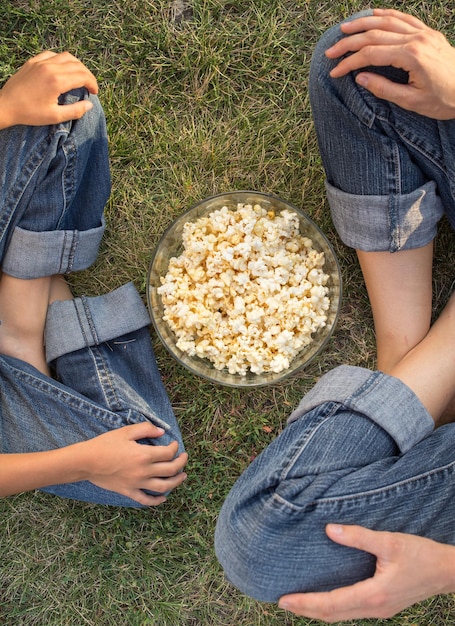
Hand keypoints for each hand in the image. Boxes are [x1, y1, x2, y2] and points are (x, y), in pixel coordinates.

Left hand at [0, 51, 97, 128]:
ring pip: (66, 56)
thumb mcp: (55, 116)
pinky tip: (62, 68)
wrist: (6, 105)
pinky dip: (61, 60)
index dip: (92, 84)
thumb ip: (75, 111)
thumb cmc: (30, 113)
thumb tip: (89, 105)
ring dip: (77, 65)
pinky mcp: (33, 61)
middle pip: (77, 65)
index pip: (82, 76)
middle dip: (87, 75)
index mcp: (57, 81)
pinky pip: (52, 54)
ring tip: (79, 76)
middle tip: (90, 86)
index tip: (94, 93)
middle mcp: (50, 67)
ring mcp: (40, 62)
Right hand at [79, 422, 187, 505]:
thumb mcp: (126, 431)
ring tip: (182, 476)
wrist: (87, 462)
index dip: (175, 447)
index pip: (168, 453)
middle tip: (184, 457)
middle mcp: (144, 471)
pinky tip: (163, 498)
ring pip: (163, 487)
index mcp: (144, 455)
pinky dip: (156, 501)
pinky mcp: (129, 492)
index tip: (175, 443)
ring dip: (176, 482)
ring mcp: (137, 483)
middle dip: (181, 463)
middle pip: (171, 470)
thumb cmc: (105, 444)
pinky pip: (146, 500)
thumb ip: (146, 429)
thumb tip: (161, 432)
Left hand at [278, 523, 454, 621]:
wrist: (447, 572)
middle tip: (281, 602)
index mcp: (373, 595)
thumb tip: (329, 530)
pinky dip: (333, 608)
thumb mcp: (390, 542)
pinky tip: (325, 598)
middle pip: (332, 615)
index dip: (305, 602)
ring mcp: (379, 611)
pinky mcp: (383, 606)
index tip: (283, 599)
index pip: (331, 603)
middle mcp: (374, 608)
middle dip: (305, 610)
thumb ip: (358, 536)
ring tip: (297, 602)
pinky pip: (351, 611)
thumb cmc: (421, 555)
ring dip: (318, 611)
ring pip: (342, 615)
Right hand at [325, 8, 454, 118]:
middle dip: (349, 43)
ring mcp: (423, 33)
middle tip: (331, 52)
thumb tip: (360, 79)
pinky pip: (404, 18)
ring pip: (387, 22)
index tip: (335, 72)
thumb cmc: (444, 100)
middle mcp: (416, 39)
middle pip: (375, 35)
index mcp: (411, 56)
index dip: (350, 63)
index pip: (371, 55)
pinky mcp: (429, 33)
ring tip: (344, 29)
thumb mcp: (412, 101)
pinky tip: (373, 15)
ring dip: (363, 24)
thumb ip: (384, 89)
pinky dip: (386, 15)